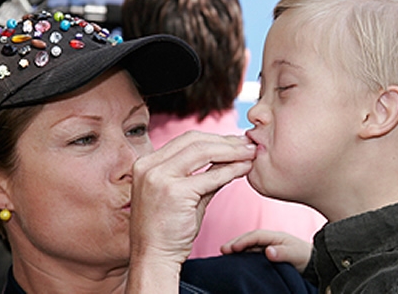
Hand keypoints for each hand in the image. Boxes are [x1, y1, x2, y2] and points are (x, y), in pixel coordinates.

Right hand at [127, 131, 255, 290]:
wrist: (153, 258)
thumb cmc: (167, 231)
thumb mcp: (183, 196)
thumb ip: (203, 176)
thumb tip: (230, 159)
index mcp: (146, 163)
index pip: (185, 140)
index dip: (214, 138)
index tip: (235, 141)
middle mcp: (149, 166)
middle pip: (194, 140)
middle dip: (225, 141)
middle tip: (248, 143)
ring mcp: (159, 177)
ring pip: (203, 151)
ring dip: (232, 151)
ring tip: (251, 153)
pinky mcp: (174, 192)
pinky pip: (210, 176)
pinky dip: (231, 170)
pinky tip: (244, 169)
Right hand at [221, 230, 311, 271]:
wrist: (314, 263)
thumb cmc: (305, 257)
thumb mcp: (296, 254)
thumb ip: (283, 253)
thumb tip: (268, 251)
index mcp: (275, 236)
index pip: (256, 236)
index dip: (244, 241)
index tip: (233, 248)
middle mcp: (269, 240)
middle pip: (249, 239)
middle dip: (235, 243)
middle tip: (222, 250)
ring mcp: (267, 247)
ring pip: (249, 246)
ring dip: (237, 249)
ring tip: (224, 255)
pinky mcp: (267, 256)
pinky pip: (252, 254)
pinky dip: (242, 255)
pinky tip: (235, 260)